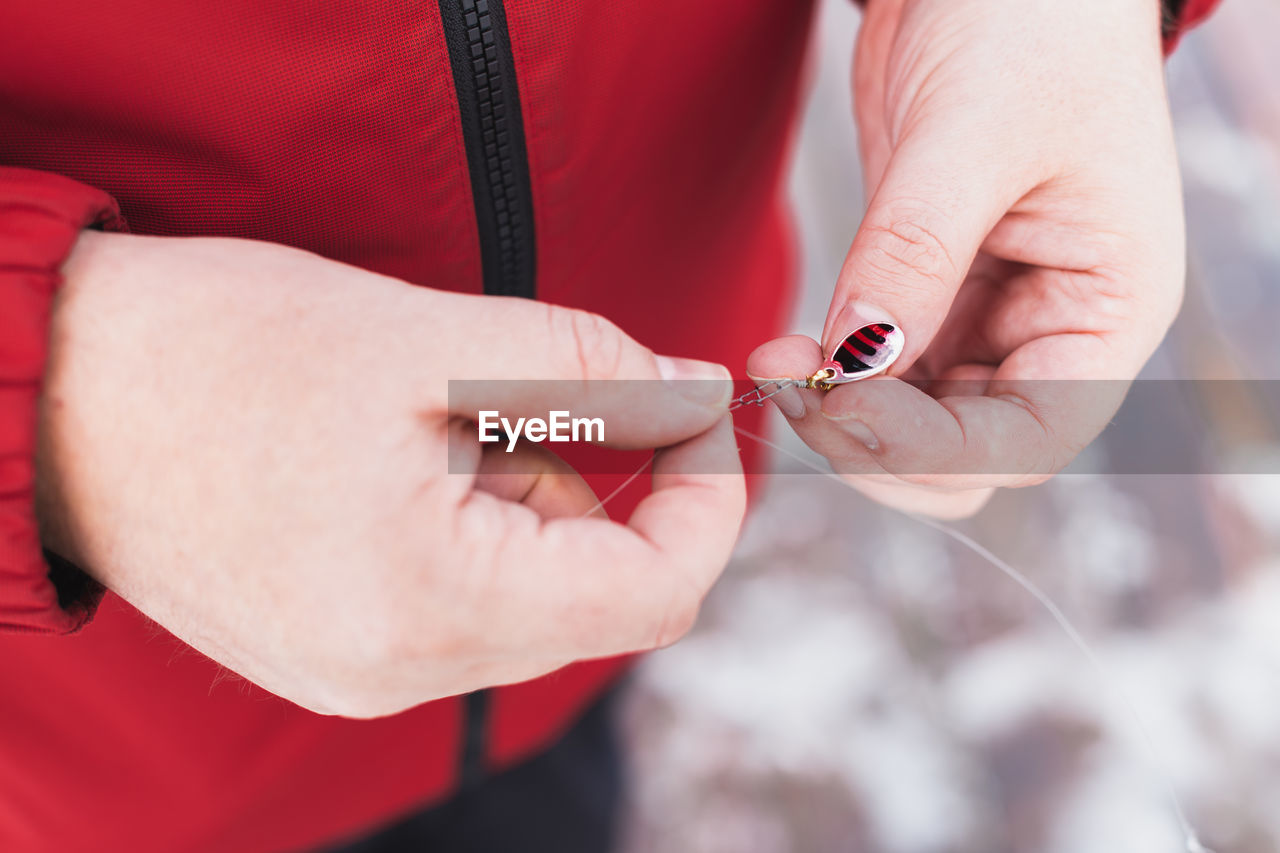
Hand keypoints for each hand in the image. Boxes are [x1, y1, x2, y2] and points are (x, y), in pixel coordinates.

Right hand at [36, 232, 743, 716]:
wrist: (57, 395)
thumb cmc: (220, 350)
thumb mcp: (427, 338)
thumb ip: (589, 368)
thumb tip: (696, 390)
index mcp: (431, 607)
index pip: (655, 595)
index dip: (708, 499)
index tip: (701, 410)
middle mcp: (401, 675)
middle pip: (595, 600)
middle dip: (604, 483)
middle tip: (536, 384)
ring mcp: (363, 677)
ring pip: (533, 599)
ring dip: (531, 498)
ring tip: (431, 416)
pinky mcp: (338, 656)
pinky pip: (468, 606)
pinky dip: (479, 526)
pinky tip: (400, 459)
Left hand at [749, 0, 1183, 516]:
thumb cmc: (1029, 22)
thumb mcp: (973, 134)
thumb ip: (913, 253)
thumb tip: (854, 361)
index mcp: (1108, 306)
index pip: (1029, 436)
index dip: (930, 448)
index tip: (839, 409)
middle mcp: (1053, 329)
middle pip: (966, 451)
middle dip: (876, 442)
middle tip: (796, 394)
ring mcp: (988, 316)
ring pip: (914, 422)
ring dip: (841, 413)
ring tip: (778, 362)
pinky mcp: (927, 291)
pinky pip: (881, 371)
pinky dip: (834, 375)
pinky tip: (792, 350)